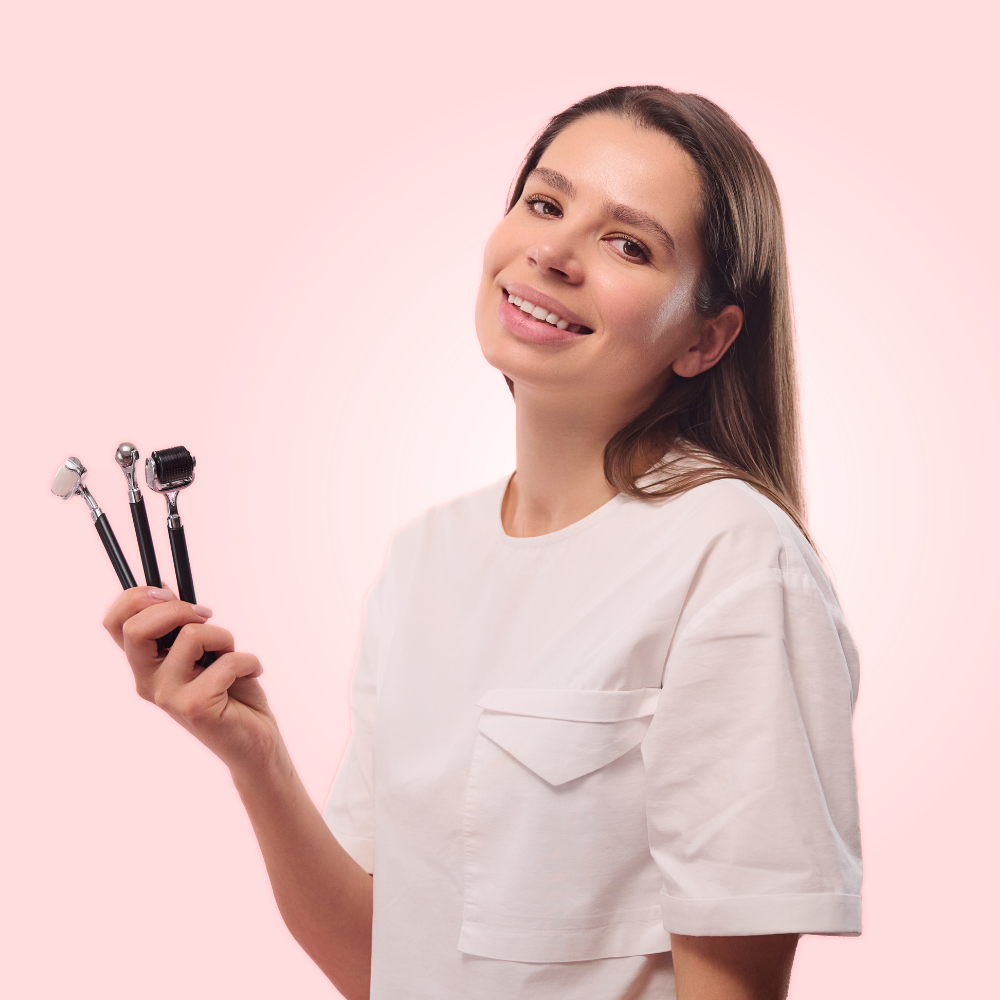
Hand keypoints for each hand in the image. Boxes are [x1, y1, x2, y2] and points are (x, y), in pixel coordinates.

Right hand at [103, 587, 285, 779]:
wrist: (254, 741)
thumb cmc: (231, 692)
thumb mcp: (203, 650)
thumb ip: (180, 626)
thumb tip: (163, 588)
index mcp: (145, 664)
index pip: (114, 622)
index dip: (136, 597)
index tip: (169, 594)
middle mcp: (148, 681)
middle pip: (137, 627)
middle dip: (179, 609)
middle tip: (206, 618)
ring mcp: (169, 697)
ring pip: (192, 636)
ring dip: (224, 636)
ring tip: (232, 655)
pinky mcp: (195, 707)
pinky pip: (227, 662)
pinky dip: (248, 661)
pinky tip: (251, 674)